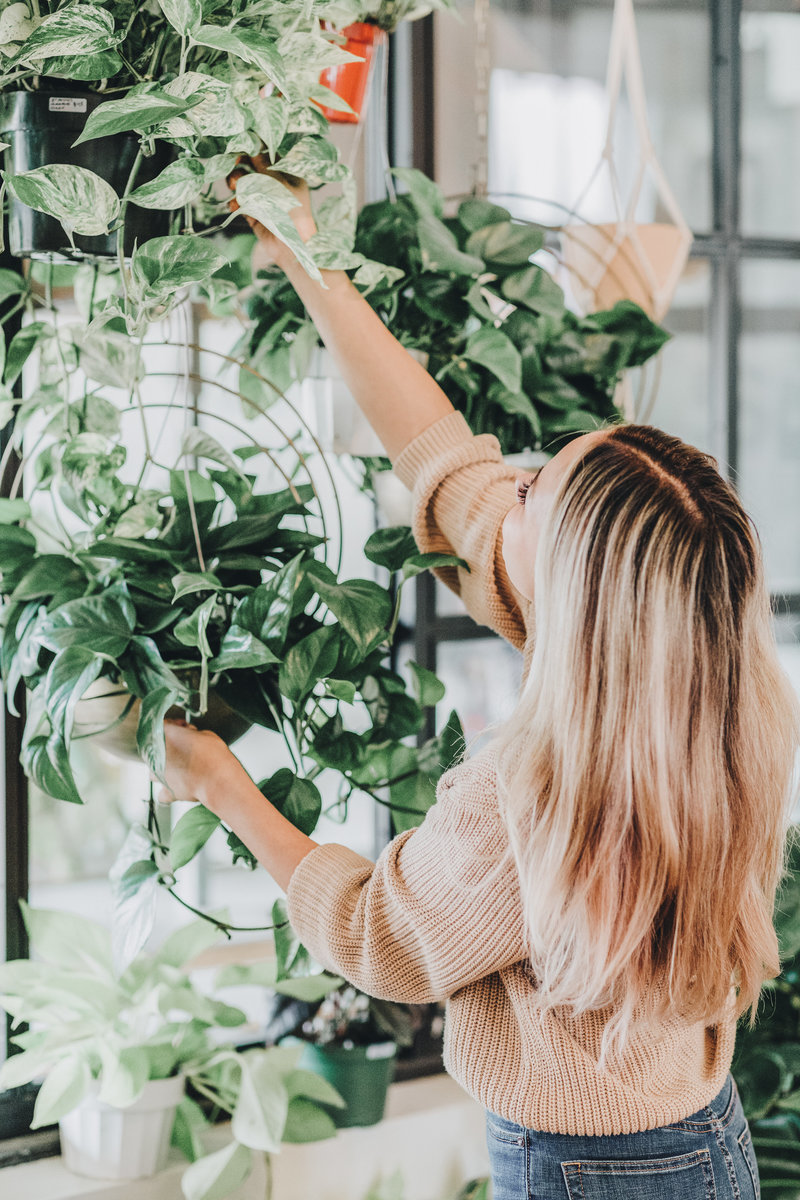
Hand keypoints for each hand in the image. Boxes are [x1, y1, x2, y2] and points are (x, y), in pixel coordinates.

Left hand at [157, 719, 233, 812]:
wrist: (218, 779)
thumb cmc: (214, 756)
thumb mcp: (206, 735)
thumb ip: (194, 735)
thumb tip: (194, 738)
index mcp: (167, 734)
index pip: (164, 725)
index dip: (177, 726)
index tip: (185, 728)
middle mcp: (159, 754)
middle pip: (157, 748)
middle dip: (170, 747)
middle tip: (185, 748)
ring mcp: (161, 774)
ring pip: (154, 772)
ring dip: (163, 770)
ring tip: (178, 769)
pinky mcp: (169, 792)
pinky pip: (162, 794)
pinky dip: (168, 792)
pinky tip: (177, 788)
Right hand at [227, 154, 316, 274]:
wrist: (292, 246)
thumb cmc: (292, 211)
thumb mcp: (278, 182)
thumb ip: (263, 164)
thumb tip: (253, 146)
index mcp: (287, 173)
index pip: (266, 155)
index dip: (252, 149)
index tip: (240, 146)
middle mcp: (274, 184)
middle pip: (250, 167)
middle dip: (240, 166)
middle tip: (235, 164)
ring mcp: (263, 198)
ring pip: (242, 183)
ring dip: (236, 182)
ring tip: (235, 186)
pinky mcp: (253, 213)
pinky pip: (239, 202)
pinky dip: (236, 202)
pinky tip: (236, 204)